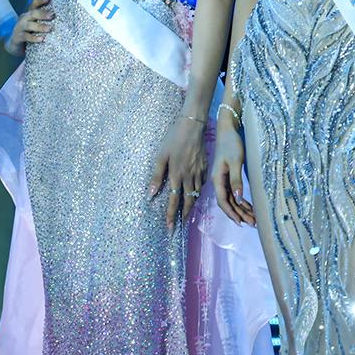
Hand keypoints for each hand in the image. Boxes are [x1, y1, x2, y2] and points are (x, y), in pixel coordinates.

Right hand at [5, 0, 53, 56]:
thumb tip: (59, 17)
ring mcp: (19, 28)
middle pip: (32, 13)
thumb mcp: (35, 25)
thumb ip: (44, 20)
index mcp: (29, 14)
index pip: (34, 4)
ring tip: (49, 28)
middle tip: (52, 15)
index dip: (41, 0)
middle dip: (42, 13)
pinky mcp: (17, 37)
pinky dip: (33, 38)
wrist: (14, 45)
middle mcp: (24, 19)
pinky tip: (41, 39)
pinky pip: (26, 37)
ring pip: (29, 25)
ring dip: (40, 26)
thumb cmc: (28, 34)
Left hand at [150, 113, 207, 230]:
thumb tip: (150, 195)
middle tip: (179, 226)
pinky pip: (202, 184)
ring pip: (196, 194)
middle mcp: (189, 176)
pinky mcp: (204, 167)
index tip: (169, 228)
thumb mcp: (161, 155)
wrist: (192, 125)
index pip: (174, 200)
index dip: (171, 215)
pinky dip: (198, 192)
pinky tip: (195, 194)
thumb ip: (156, 176)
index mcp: (177, 175)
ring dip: (191, 206)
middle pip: (188, 201)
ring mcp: (199, 172)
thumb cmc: (173, 138)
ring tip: (186, 214)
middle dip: (183, 215)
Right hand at [210, 120, 254, 226]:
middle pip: (228, 202)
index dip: (231, 213)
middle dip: (239, 214)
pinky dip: (241, 201)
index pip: (223, 201)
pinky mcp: (229, 175)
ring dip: (241, 209)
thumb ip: (236, 180)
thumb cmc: (231, 144)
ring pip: (232, 199)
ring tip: (253, 218)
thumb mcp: (235, 161)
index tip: (241, 223)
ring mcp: (224, 179)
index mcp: (217, 179)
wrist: (228, 129)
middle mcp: (219, 181)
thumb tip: (239, 198)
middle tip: (253, 223)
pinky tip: (249, 206)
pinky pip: (234, 192)